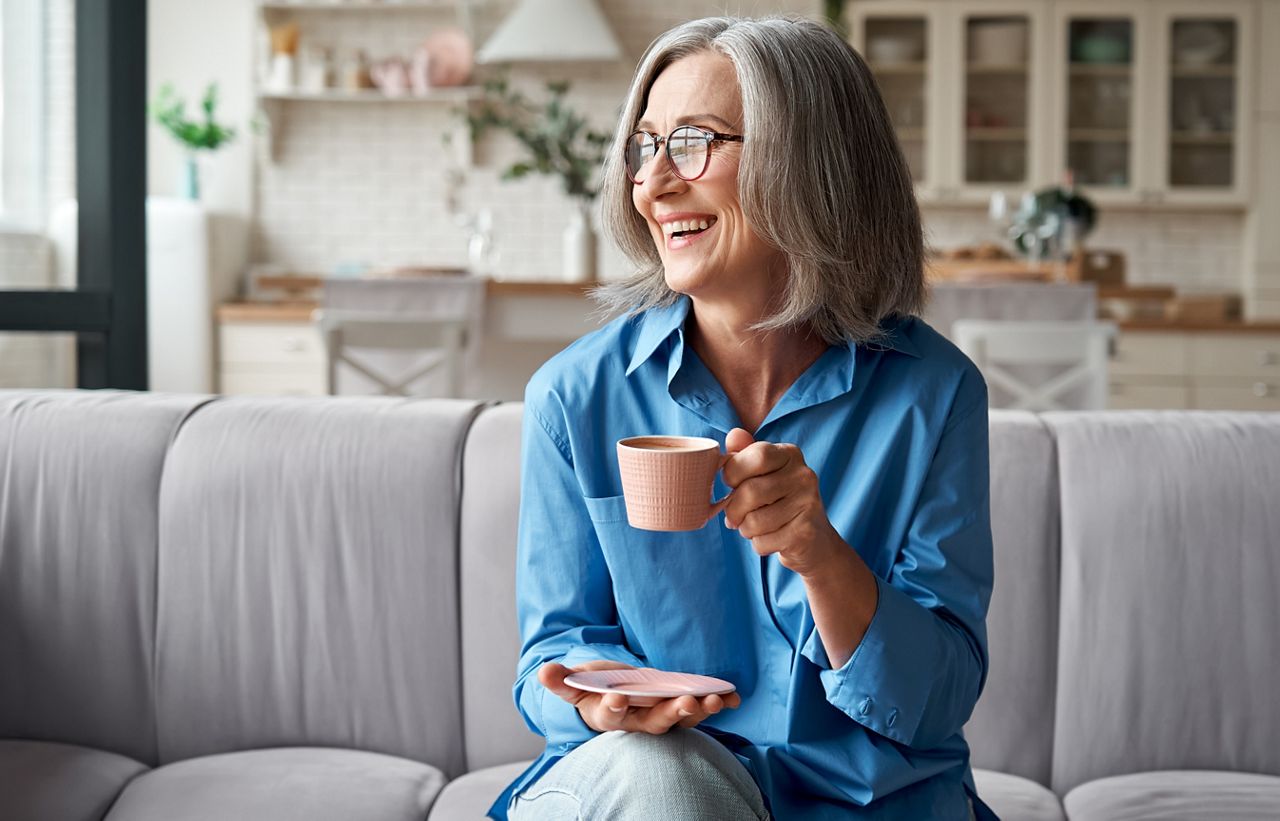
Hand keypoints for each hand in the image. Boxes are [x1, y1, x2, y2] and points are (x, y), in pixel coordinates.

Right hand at [538, 660, 740, 734]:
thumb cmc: (593, 689)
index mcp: (609, 716)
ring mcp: (660, 716)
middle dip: (671, 713)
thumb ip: (562, 681)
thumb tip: (543, 671)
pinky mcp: (678, 708)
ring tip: (715, 700)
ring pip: (681, 719)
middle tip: (686, 702)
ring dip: (699, 710)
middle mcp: (637, 721)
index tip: (618, 698)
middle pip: (655, 723)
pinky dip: (716, 704)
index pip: (611, 716)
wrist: (612, 696)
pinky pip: (699, 709)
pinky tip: (733, 697)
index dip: (614, 708)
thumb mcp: (575, 684)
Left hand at [721, 427, 842, 576]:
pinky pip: (763, 542)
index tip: (732, 484)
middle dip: (733, 510)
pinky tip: (771, 538)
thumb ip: (745, 454)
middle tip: (735, 516)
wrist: (815, 540)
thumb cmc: (779, 502)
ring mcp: (808, 504)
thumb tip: (734, 434)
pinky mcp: (806, 533)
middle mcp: (804, 475)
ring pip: (753, 521)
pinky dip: (758, 544)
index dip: (733, 473)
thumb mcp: (763, 474)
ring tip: (754, 527)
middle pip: (750, 491)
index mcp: (790, 454)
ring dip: (745, 529)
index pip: (755, 456)